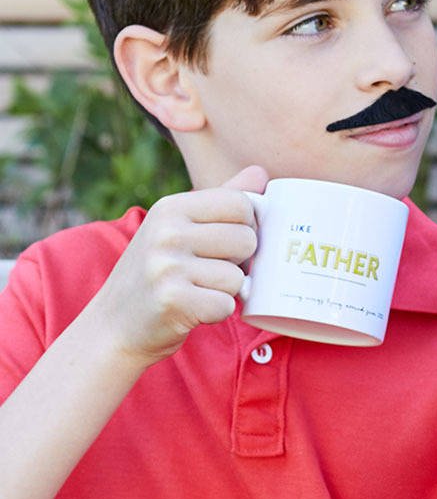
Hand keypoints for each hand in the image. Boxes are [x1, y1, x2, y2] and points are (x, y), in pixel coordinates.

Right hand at [92, 165, 266, 367]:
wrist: (113, 326)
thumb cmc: (159, 272)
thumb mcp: (180, 227)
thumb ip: (222, 198)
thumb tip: (261, 172)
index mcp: (171, 207)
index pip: (241, 203)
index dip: (247, 225)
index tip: (228, 241)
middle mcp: (166, 232)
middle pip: (247, 239)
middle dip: (239, 261)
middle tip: (208, 270)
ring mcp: (166, 267)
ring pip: (238, 276)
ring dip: (227, 290)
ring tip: (197, 290)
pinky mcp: (172, 301)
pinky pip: (226, 305)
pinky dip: (218, 312)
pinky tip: (194, 309)